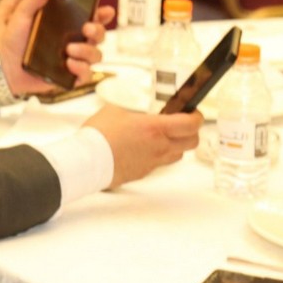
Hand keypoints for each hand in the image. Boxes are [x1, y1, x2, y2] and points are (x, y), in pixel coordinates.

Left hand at [0, 0, 113, 95]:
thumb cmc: (4, 39)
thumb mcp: (20, 13)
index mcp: (60, 25)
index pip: (88, 17)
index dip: (101, 14)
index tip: (105, 10)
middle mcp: (68, 42)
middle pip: (97, 35)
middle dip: (98, 30)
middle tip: (86, 28)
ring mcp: (68, 60)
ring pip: (95, 55)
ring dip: (88, 50)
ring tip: (70, 49)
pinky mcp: (65, 78)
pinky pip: (85, 76)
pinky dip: (82, 70)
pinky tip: (70, 64)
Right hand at [84, 105, 202, 187]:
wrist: (86, 160)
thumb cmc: (98, 135)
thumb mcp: (114, 110)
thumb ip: (131, 111)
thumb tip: (136, 114)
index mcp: (154, 128)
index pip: (190, 124)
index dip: (196, 116)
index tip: (193, 112)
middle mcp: (159, 146)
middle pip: (192, 142)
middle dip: (191, 131)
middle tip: (182, 124)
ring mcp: (153, 162)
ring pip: (178, 154)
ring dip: (176, 144)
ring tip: (162, 137)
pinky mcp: (143, 172)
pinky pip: (159, 163)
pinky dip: (157, 155)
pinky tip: (143, 148)